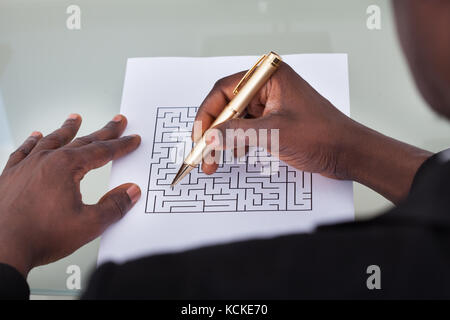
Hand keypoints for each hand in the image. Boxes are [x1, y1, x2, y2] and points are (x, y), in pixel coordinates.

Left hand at [0, 114, 140, 276]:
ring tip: (75, 119)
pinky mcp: (9, 176)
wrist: (0, 250)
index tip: (131, 139)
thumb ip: (114, 206)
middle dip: (103, 132)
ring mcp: (25, 166)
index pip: (102, 151)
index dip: (121, 145)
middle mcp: (45, 160)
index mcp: (65, 167)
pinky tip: (35, 136)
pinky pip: (23, 151)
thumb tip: (130, 191)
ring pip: (51, 141)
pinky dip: (32, 142)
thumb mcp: (89, 224)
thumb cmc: (38, 236)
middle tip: (116, 122)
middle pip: (81, 141)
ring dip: (67, 130)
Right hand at [193, 62, 431, 202]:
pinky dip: (236, 141)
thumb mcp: (274, 133)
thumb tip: (209, 136)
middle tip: (203, 152)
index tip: (199, 135)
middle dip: (213, 130)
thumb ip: (237, 133)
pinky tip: (232, 154)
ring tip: (214, 160)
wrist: (348, 154)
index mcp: (269, 77)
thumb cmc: (323, 136)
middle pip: (227, 105)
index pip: (224, 90)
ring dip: (222, 139)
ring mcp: (271, 103)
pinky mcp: (274, 119)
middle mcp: (268, 86)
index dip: (207, 114)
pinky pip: (246, 127)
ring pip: (234, 118)